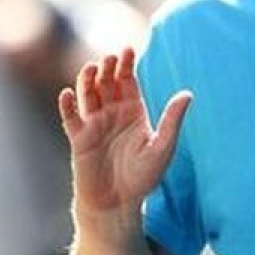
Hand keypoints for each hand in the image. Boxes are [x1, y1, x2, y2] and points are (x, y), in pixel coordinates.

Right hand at [57, 47, 191, 214]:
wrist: (118, 205)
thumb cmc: (143, 177)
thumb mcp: (162, 147)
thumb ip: (172, 120)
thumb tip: (187, 93)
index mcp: (133, 111)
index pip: (127, 80)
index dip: (126, 64)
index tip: (128, 49)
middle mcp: (112, 113)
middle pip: (106, 82)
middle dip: (107, 68)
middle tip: (110, 59)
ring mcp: (94, 124)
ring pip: (87, 94)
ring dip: (87, 80)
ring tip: (92, 68)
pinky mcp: (78, 138)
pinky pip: (70, 117)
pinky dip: (67, 105)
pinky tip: (68, 94)